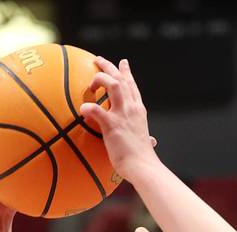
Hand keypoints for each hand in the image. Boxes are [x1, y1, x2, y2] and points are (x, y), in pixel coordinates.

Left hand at [79, 58, 157, 181]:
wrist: (142, 166)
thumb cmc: (142, 158)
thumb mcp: (145, 142)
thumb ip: (146, 138)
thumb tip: (153, 142)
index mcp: (138, 110)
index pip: (132, 85)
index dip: (126, 72)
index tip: (122, 62)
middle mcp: (132, 108)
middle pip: (120, 78)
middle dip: (108, 66)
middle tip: (97, 60)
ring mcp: (123, 115)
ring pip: (112, 84)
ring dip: (99, 79)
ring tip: (90, 84)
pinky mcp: (112, 125)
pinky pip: (96, 110)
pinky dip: (87, 108)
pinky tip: (83, 110)